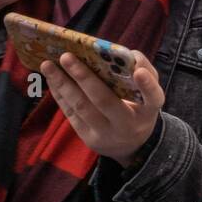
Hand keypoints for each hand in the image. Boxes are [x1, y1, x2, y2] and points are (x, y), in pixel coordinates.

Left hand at [40, 50, 163, 164]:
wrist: (131, 147)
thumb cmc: (139, 108)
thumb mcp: (149, 94)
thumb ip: (144, 72)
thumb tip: (123, 54)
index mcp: (148, 111)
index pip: (153, 98)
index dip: (147, 85)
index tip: (138, 71)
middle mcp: (127, 125)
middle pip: (104, 101)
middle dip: (83, 77)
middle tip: (66, 56)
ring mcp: (105, 134)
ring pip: (81, 107)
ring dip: (62, 84)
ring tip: (47, 65)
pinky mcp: (88, 138)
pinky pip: (71, 113)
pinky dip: (60, 94)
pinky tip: (52, 79)